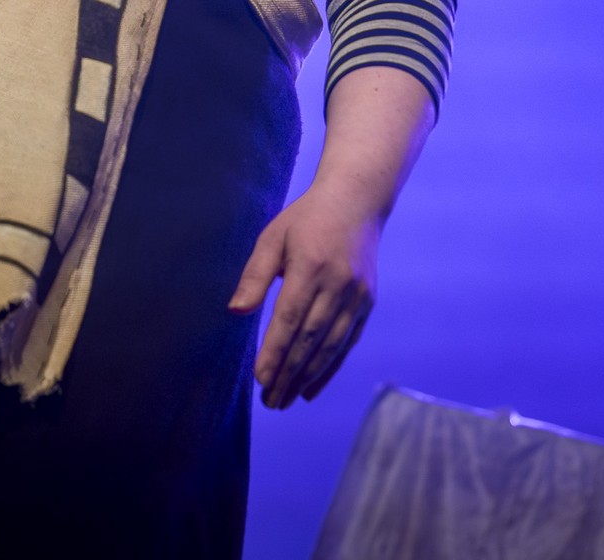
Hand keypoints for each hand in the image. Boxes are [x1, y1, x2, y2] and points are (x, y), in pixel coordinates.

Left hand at [229, 185, 381, 408]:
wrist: (355, 202)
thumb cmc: (305, 219)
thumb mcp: (273, 238)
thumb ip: (255, 276)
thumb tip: (236, 312)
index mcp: (311, 266)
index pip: (290, 318)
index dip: (275, 351)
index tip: (260, 378)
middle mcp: (338, 284)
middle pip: (311, 339)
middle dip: (289, 372)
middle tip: (270, 400)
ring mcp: (357, 295)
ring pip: (332, 345)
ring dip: (309, 376)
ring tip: (287, 399)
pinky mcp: (367, 302)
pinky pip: (348, 342)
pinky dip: (331, 366)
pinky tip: (312, 385)